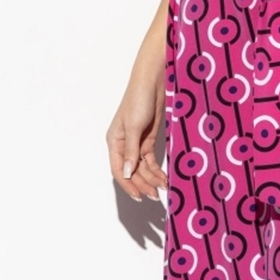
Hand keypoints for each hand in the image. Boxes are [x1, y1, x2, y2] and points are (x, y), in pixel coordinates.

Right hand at [107, 37, 167, 200]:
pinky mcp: (149, 140)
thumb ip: (132, 151)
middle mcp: (124, 145)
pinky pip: (151, 160)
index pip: (119, 170)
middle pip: (132, 171)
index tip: (140, 196)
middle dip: (144, 184)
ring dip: (152, 179)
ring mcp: (137, 143)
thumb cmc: (139, 99)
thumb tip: (127, 172)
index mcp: (114, 142)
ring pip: (143, 168)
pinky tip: (165, 178)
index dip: (129, 185)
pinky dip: (158, 170)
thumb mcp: (134, 126)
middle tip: (157, 195)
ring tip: (164, 188)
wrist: (154, 82)